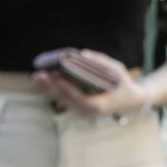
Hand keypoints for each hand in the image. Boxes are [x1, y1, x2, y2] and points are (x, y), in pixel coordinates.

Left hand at [32, 50, 146, 118]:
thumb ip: (102, 63)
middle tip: (40, 75)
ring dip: (48, 88)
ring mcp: (81, 112)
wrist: (128, 101)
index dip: (70, 90)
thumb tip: (83, 54)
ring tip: (38, 76)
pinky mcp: (77, 108)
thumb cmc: (123, 85)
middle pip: (66, 100)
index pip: (82, 99)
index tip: (59, 79)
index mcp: (100, 106)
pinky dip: (53, 89)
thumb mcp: (119, 71)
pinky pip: (62, 99)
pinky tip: (44, 80)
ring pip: (61, 100)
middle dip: (52, 87)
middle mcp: (88, 112)